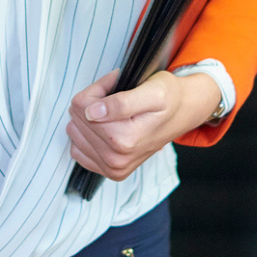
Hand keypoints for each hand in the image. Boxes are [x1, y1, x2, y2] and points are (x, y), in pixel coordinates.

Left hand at [66, 69, 221, 181]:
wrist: (182, 113)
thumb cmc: (168, 98)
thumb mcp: (152, 92)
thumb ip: (121, 103)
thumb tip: (92, 113)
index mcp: (124, 140)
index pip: (82, 105)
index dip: (98, 89)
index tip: (115, 85)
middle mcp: (116, 159)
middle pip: (76, 118)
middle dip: (93, 102)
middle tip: (118, 98)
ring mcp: (112, 168)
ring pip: (74, 131)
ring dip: (90, 117)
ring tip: (115, 112)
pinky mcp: (108, 171)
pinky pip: (77, 148)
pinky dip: (87, 134)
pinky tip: (107, 127)